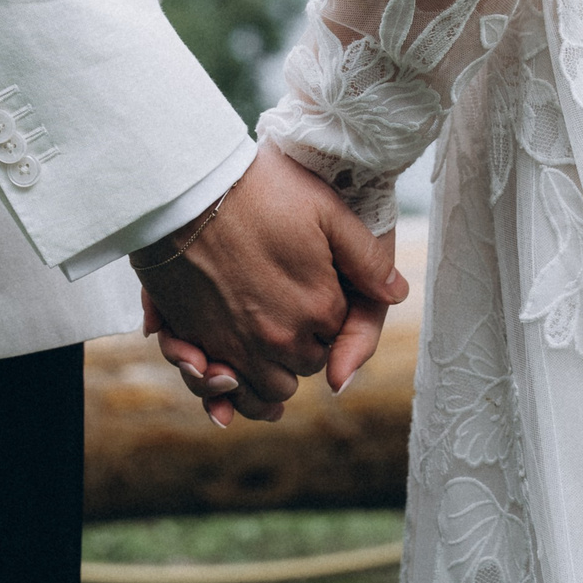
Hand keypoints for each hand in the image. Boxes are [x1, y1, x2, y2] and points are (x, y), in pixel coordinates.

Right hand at [133, 145, 406, 426]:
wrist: (185, 188)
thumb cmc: (259, 190)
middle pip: (307, 365)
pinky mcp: (197, 344)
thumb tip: (397, 292)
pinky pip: (221, 391)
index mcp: (319, 308)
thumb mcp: (327, 211)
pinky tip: (229, 380)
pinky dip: (228, 394)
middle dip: (305, 346)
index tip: (316, 291)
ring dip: (272, 374)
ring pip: (270, 389)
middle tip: (291, 312)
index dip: (330, 316)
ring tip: (267, 351)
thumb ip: (367, 258)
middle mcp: (282, 337)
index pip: (340, 336)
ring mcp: (237, 346)